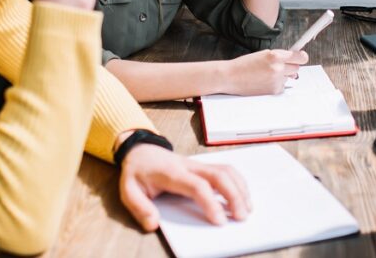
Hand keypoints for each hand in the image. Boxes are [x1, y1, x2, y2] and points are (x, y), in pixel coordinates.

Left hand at [119, 144, 250, 230]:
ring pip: (226, 170)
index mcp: (172, 173)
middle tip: (241, 217)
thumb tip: (153, 224)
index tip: (219, 221)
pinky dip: (238, 182)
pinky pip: (226, 170)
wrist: (140, 150)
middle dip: (234, 196)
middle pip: (219, 175)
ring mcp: (198, 164)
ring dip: (240, 188)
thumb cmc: (137, 172)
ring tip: (247, 209)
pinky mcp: (203, 166)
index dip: (211, 203)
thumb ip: (140, 208)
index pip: (197, 186)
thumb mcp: (128, 190)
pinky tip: (242, 196)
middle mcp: (189, 166)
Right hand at [221, 49, 308, 95]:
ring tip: (265, 75)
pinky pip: (282, 86)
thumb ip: (279, 56)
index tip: (301, 57)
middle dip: (290, 67)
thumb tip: (294, 61)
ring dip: (282, 76)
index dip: (302, 57)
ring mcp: (276, 81)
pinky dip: (276, 85)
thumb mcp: (263, 54)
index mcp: (275, 56)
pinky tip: (264, 82)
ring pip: (288, 78)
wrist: (231, 77)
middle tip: (279, 67)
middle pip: (297, 68)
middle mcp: (278, 68)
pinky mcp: (274, 91)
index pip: (300, 57)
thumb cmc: (245, 64)